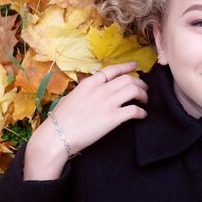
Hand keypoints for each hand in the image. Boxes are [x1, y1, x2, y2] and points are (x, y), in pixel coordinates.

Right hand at [23, 62, 147, 179]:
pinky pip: (134, 110)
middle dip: (140, 82)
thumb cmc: (60, 119)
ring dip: (143, 94)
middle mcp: (101, 90)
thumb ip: (84, 91)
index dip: (127, 66)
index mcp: (90, 83)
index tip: (135, 65)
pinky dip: (141, 112)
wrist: (57, 135)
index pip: (113, 69)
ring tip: (144, 100)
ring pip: (134, 90)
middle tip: (144, 88)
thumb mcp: (71, 97)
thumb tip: (90, 91)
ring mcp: (108, 103)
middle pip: (128, 79)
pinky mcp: (113, 118)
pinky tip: (142, 115)